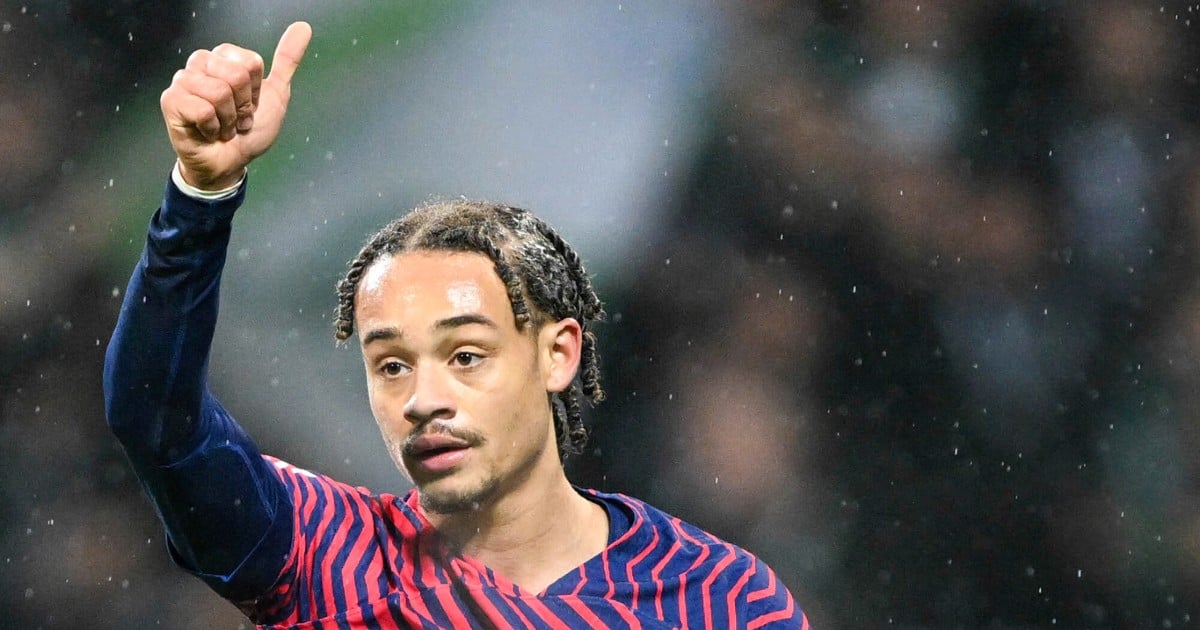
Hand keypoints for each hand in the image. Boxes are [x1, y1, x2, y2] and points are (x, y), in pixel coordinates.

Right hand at [160, 21, 311, 189]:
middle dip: (243, 106)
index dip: (256, 91)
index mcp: (224, 57)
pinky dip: (213, 129)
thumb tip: (303, 28)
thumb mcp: (275, 95)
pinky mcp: (171, 101)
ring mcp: (183, 81)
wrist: (232, 163)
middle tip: (236, 119)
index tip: (250, 105)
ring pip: (219, 92)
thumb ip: (287, 60)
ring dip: (229, 120)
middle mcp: (201, 63)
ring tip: (223, 127)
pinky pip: (203, 110)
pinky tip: (208, 132)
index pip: (251, 63)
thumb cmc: (248, 131)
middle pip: (236, 75)